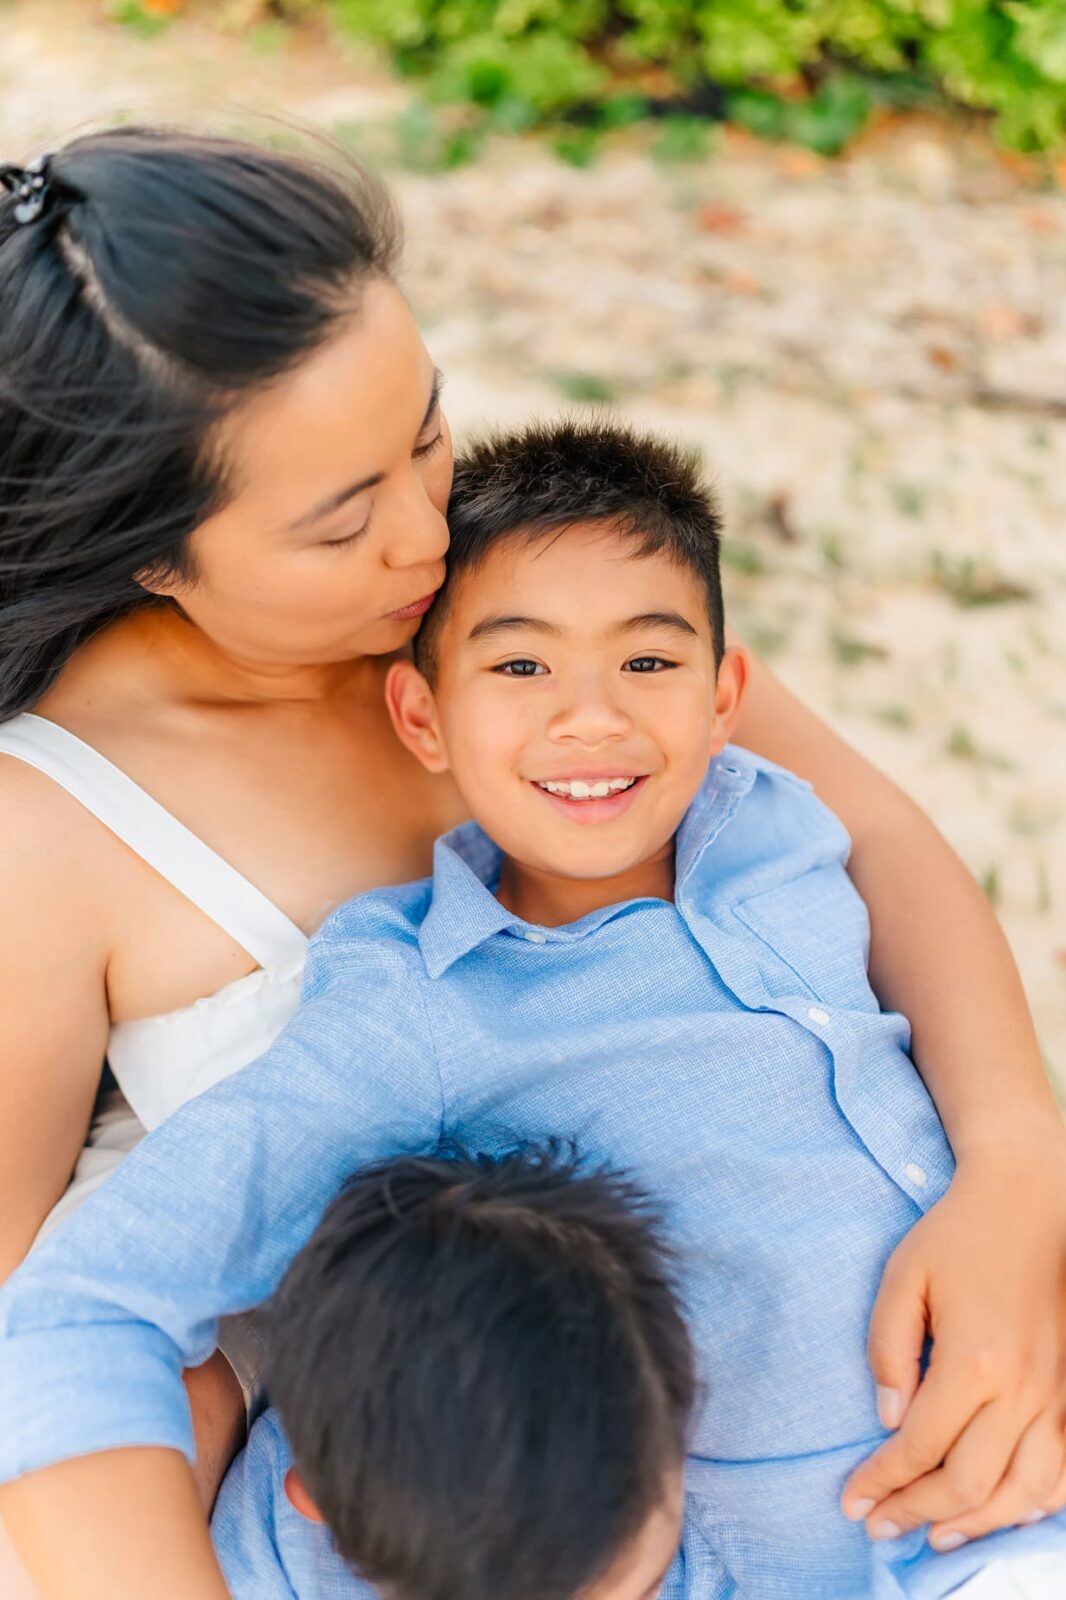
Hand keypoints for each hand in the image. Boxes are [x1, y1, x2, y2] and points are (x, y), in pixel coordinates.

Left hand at [841, 1132, 1065, 1551]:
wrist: (1029, 1202)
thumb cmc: (957, 1236)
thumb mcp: (902, 1279)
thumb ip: (888, 1350)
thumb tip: (888, 1420)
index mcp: (973, 1361)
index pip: (920, 1447)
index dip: (882, 1481)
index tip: (853, 1501)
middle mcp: (1023, 1389)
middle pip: (969, 1484)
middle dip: (917, 1512)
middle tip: (880, 1525)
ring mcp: (1057, 1395)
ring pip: (1022, 1492)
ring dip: (975, 1524)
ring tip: (931, 1532)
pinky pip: (1062, 1472)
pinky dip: (1031, 1504)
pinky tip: (999, 1510)